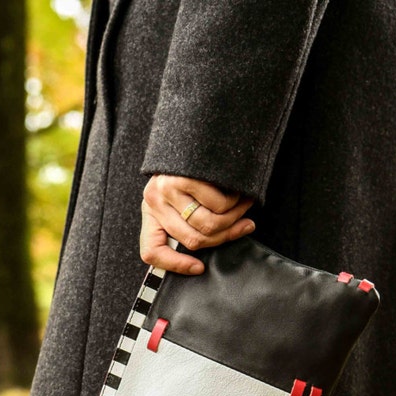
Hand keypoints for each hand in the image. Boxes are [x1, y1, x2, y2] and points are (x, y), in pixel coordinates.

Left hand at [140, 174, 255, 274]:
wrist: (198, 126)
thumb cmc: (195, 168)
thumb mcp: (182, 199)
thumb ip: (189, 223)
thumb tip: (210, 251)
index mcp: (151, 212)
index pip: (151, 251)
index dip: (175, 265)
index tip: (199, 268)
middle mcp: (154, 201)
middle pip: (193, 240)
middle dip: (225, 235)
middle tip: (245, 224)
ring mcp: (167, 188)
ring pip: (208, 224)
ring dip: (233, 218)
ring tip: (244, 205)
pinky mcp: (183, 177)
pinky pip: (217, 204)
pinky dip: (234, 201)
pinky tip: (240, 191)